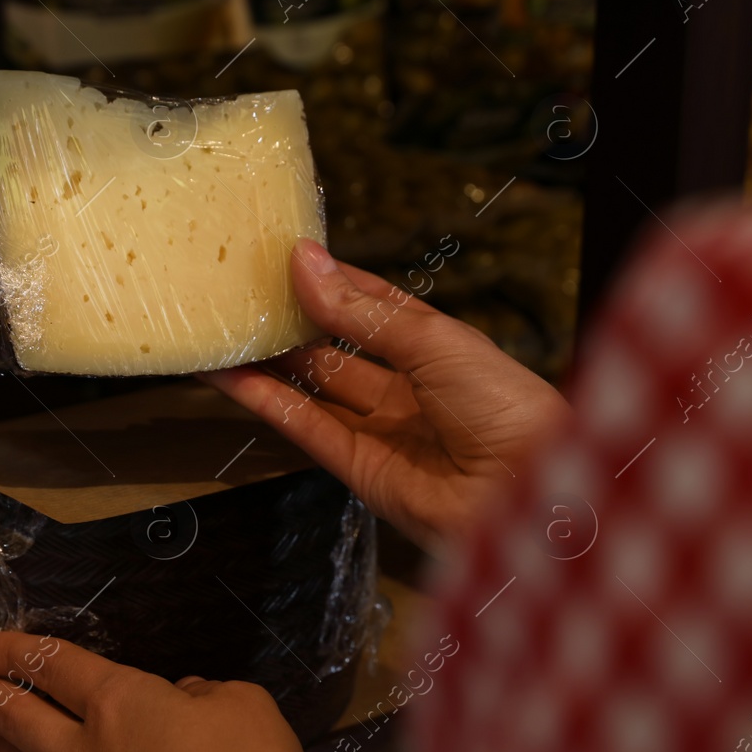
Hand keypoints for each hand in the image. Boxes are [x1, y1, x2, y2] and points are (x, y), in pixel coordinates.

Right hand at [201, 238, 569, 550]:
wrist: (530, 494)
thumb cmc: (506, 408)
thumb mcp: (434, 341)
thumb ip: (362, 311)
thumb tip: (306, 263)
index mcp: (438, 348)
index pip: (373, 306)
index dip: (332, 282)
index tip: (285, 257)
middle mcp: (408, 387)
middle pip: (336, 348)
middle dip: (291, 321)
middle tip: (242, 293)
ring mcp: (383, 430)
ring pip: (313, 387)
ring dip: (267, 362)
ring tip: (220, 331)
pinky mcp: (361, 470)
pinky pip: (305, 427)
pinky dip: (266, 402)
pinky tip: (230, 377)